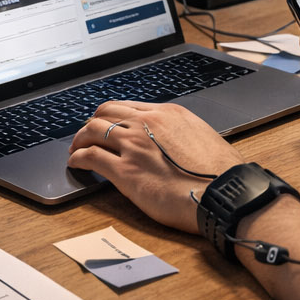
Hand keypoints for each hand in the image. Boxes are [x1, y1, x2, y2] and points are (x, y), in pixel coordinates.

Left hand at [67, 100, 245, 233]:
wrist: (223, 192)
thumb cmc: (220, 172)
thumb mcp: (201, 137)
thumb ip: (180, 133)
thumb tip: (173, 141)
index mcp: (167, 114)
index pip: (127, 106)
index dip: (111, 115)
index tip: (106, 124)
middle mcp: (147, 124)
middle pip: (105, 112)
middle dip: (91, 123)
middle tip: (86, 135)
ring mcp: (134, 146)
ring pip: (93, 130)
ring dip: (80, 139)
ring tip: (76, 149)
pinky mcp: (125, 171)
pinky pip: (91, 157)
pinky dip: (78, 158)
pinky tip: (75, 164)